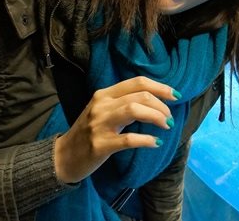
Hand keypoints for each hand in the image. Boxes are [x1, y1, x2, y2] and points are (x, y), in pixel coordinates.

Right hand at [54, 76, 177, 183]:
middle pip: (140, 95)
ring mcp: (99, 124)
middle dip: (161, 105)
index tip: (175, 96)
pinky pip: (129, 139)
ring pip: (134, 110)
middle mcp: (102, 105)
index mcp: (104, 94)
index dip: (160, 87)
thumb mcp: (104, 110)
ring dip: (156, 117)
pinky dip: (147, 140)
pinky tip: (156, 143)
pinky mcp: (100, 145)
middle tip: (169, 117)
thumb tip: (157, 100)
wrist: (63, 157)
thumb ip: (124, 102)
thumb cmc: (89, 132)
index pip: (138, 82)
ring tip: (166, 125)